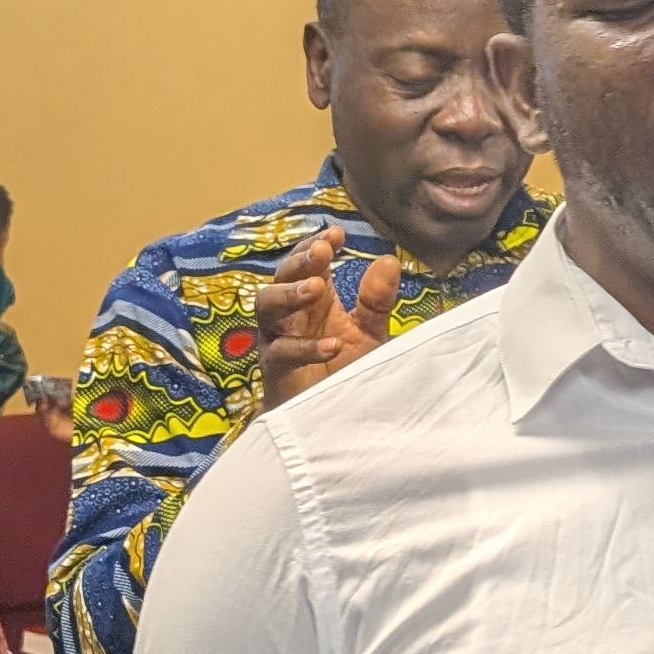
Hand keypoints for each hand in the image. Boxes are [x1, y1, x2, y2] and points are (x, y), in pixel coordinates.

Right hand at [256, 228, 398, 409]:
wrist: (331, 420)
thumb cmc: (344, 369)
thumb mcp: (368, 331)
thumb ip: (376, 300)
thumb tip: (387, 259)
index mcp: (312, 300)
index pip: (307, 263)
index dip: (317, 245)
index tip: (336, 233)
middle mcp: (289, 314)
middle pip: (281, 277)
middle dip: (300, 261)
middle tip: (322, 251)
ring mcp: (277, 340)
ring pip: (265, 306)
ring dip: (289, 293)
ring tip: (316, 287)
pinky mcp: (275, 370)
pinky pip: (281, 352)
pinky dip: (305, 347)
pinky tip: (331, 344)